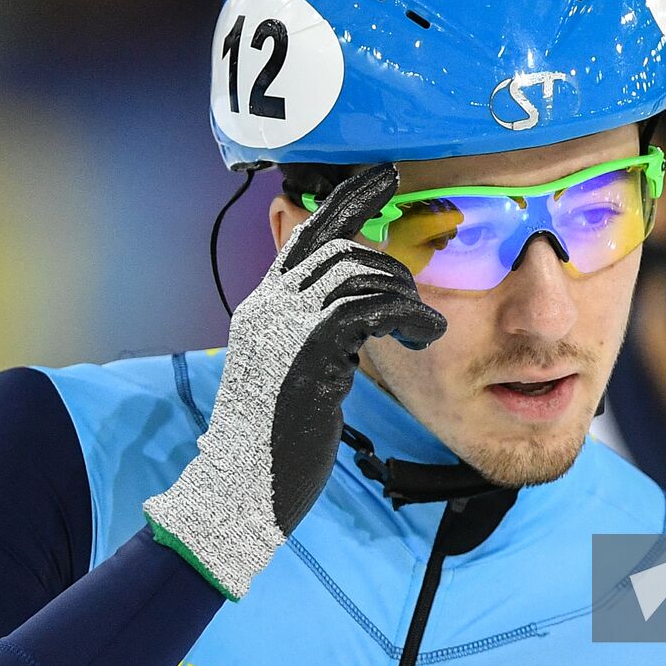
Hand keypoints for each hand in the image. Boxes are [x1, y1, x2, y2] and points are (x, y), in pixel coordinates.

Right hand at [144, 164, 445, 598]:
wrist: (241, 490)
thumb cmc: (276, 442)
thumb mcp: (295, 375)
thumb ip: (321, 338)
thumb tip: (363, 318)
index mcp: (264, 308)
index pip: (306, 235)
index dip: (349, 200)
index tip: (387, 175)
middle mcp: (268, 306)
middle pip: (336, 245)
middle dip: (387, 247)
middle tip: (418, 273)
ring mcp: (283, 325)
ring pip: (357, 271)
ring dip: (401, 292)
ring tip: (421, 325)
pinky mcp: (307, 350)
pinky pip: (369, 308)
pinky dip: (406, 315)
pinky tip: (424, 335)